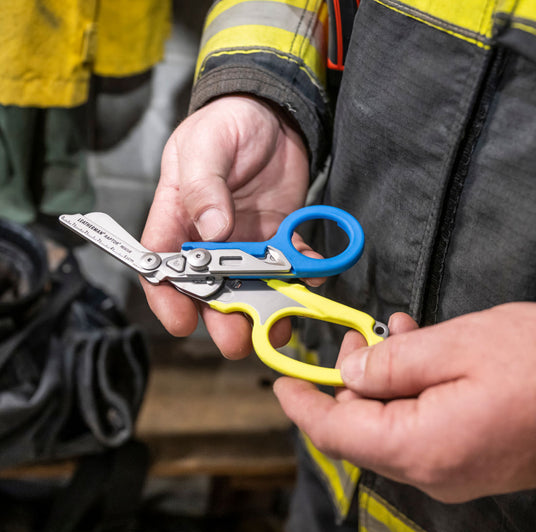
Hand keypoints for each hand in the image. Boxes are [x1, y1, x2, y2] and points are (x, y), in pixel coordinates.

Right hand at [141, 95, 309, 356]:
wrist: (270, 112)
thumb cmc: (226, 123)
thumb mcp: (207, 146)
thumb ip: (205, 187)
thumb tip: (212, 230)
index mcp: (178, 216)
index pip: (162, 264)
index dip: (167, 298)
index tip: (181, 322)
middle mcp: (210, 236)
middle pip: (208, 288)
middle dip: (221, 318)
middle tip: (236, 339)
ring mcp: (245, 239)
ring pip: (249, 285)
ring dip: (262, 308)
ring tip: (277, 326)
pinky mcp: (277, 235)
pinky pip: (289, 263)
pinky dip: (301, 276)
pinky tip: (310, 282)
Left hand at [274, 303, 535, 502]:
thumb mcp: (454, 346)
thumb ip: (392, 363)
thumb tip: (350, 373)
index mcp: (422, 447)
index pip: (337, 432)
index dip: (302, 406)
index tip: (280, 383)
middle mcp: (433, 469)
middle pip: (361, 428)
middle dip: (348, 380)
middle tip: (355, 337)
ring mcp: (453, 468)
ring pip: (389, 423)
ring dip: (382, 378)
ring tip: (392, 334)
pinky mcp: (469, 457)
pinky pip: (418, 424)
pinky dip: (408, 389)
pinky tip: (419, 352)